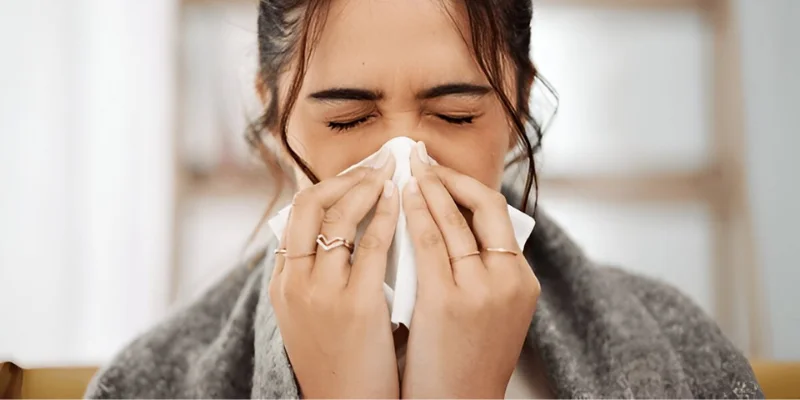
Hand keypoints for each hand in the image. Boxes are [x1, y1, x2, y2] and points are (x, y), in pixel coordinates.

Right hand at [269, 149, 399, 398]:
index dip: (327, 187)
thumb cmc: (341, 363)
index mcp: (282, 284)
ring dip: (367, 187)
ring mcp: (321, 294)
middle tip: (376, 163)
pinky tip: (401, 202)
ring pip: (339, 217)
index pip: (295, 216)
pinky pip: (372, 245)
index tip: (354, 173)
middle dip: (345, 176)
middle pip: (309, 204)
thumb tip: (350, 234)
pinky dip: (386, 215)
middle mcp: (293, 283)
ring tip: (391, 174)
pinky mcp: (354, 306)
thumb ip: (324, 276)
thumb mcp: (314, 316)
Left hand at [400, 142, 539, 398]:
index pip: (500, 215)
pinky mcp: (449, 302)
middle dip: (450, 176)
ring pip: (455, 220)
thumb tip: (452, 228)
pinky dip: (415, 215)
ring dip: (429, 187)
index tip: (442, 171)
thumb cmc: (464, 363)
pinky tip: (400, 199)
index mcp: (522, 281)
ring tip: (407, 170)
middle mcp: (510, 280)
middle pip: (485, 206)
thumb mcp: (488, 314)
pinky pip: (429, 243)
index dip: (468, 186)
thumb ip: (479, 272)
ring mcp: (482, 291)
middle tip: (421, 158)